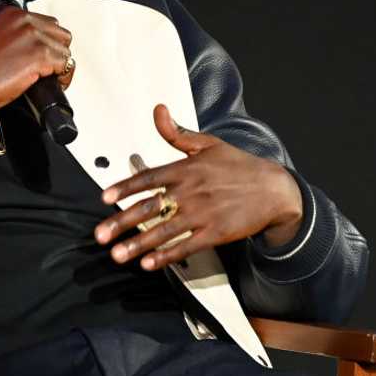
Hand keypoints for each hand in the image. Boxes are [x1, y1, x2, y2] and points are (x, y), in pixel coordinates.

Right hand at [0, 7, 73, 129]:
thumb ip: (17, 37)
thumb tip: (36, 47)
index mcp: (13, 14)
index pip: (49, 24)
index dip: (49, 43)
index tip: (43, 55)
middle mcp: (25, 21)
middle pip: (61, 35)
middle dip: (57, 53)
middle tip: (47, 68)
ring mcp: (33, 37)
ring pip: (65, 51)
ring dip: (60, 67)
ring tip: (47, 77)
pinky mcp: (40, 55)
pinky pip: (66, 65)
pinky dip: (62, 78)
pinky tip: (47, 83)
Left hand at [93, 104, 302, 269]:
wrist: (275, 189)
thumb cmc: (239, 166)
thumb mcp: (208, 144)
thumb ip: (177, 133)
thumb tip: (158, 111)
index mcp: (186, 169)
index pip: (149, 178)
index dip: (125, 187)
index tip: (105, 197)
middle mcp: (191, 191)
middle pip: (150, 208)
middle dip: (122, 222)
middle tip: (100, 235)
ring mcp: (203, 214)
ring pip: (164, 231)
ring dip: (139, 244)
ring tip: (118, 255)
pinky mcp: (216, 233)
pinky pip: (186, 246)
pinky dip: (167, 256)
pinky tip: (149, 264)